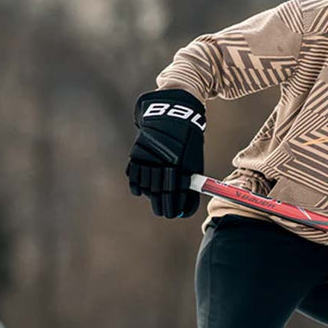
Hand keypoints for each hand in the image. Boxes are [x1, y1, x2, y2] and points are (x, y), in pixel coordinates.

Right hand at [126, 89, 205, 217]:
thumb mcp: (193, 159)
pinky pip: (134, 175)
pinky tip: (141, 191)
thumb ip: (189, 181)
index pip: (177, 192)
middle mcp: (165, 163)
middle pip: (161, 192)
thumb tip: (185, 205)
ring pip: (147, 185)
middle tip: (164, 213)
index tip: (175, 214)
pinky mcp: (137, 153)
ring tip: (155, 199)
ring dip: (151, 195)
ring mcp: (150, 158)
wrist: (173, 114)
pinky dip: (137, 185)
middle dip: (163, 205)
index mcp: (182, 165)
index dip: (176, 206)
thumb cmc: (187, 141)